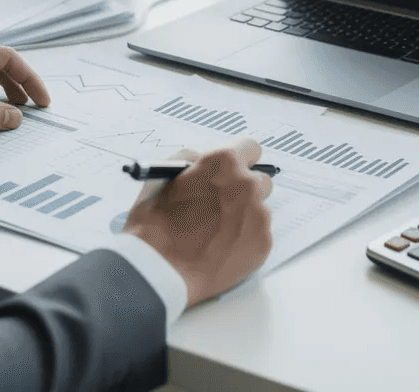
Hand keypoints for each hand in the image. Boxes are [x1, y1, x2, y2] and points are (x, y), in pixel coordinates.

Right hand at [121, 137, 273, 305]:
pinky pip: (259, 235)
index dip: (241, 159)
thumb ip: (191, 160)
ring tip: (215, 232)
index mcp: (223, 164)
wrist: (159, 270)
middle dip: (244, 189)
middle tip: (222, 205)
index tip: (237, 168)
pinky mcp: (262, 243)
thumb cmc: (156, 226)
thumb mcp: (164, 177)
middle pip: (259, 180)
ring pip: (259, 209)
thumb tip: (202, 158)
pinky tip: (220, 248)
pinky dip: (244, 240)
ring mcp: (258, 215)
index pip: (251, 148)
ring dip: (243, 216)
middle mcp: (246, 185)